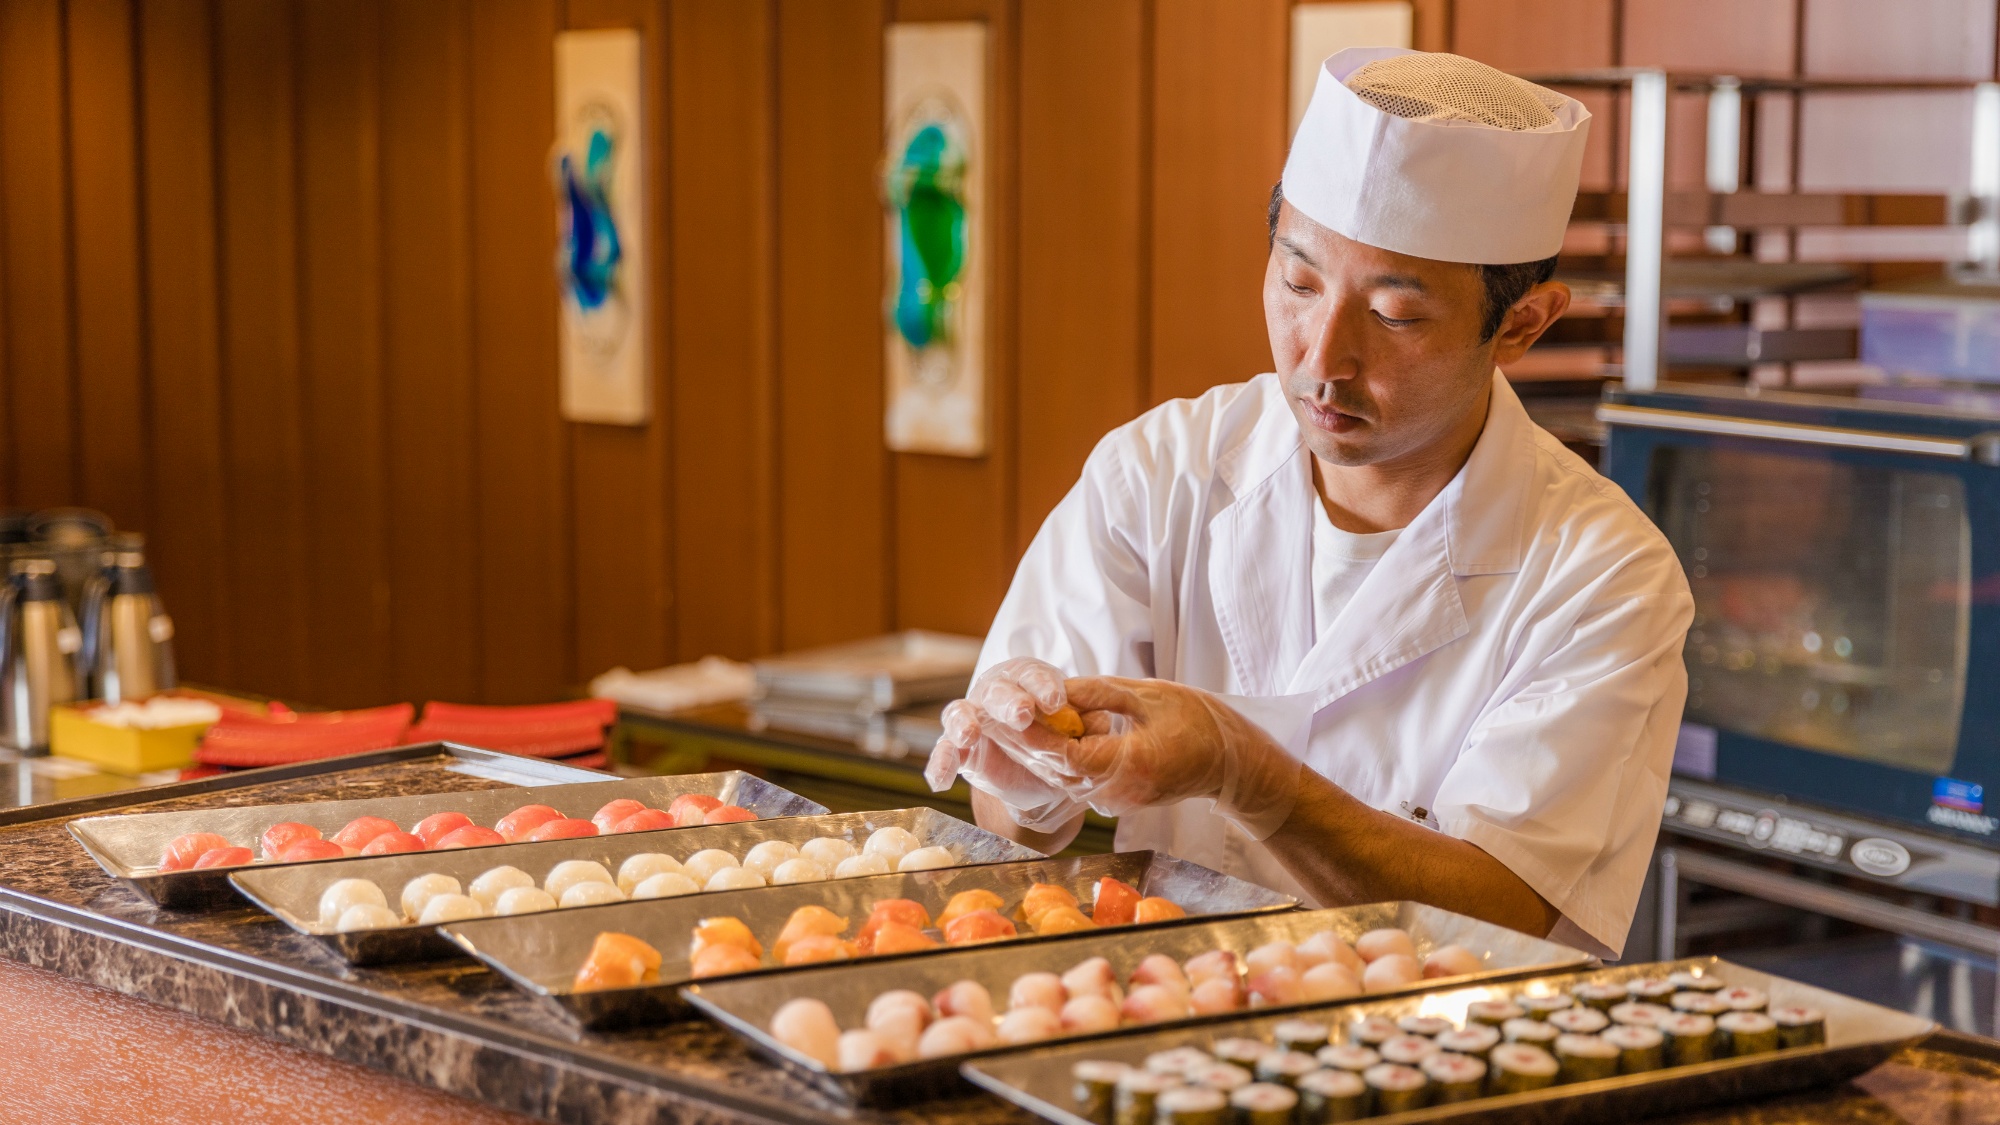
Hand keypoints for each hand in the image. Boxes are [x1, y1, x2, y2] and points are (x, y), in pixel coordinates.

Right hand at [926, 658, 1086, 829]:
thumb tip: (1099, 720)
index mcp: (1025, 680)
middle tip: (1023, 715)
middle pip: (996, 691)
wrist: (1038, 776)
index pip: (1031, 675)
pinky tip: (940, 782)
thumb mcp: (1081, 731)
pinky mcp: (959, 748)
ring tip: (970, 735)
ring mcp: (971, 719)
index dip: (1042, 685)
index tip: (1056, 701)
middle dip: (1009, 701)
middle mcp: (994, 694)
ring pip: (960, 713)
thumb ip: (1089, 723)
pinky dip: (939, 764)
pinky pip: (944, 752)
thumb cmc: (1060, 738)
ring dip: (964, 722)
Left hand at [1015, 677, 1304, 839]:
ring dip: (1037, 752)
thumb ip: (1098, 694)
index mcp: (1126, 765)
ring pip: (1064, 776)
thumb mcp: (1148, 696)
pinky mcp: (1116, 799)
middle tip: (989, 718)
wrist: (1231, 762)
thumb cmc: (1198, 722)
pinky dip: (1060, 758)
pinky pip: (1079, 778)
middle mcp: (1115, 792)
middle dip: (1024, 743)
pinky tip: (1041, 737)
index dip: (1032, 734)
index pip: (1065, 754)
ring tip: (1004, 725)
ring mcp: (1115, 801)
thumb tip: (1055, 690)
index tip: (1005, 714)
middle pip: (1056, 769)